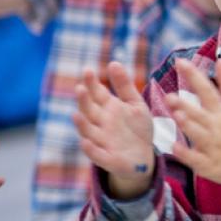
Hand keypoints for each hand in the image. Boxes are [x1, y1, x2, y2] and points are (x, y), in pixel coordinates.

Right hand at [72, 62, 155, 199]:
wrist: (144, 157)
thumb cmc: (137, 128)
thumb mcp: (135, 104)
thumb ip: (124, 86)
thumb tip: (113, 62)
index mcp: (108, 109)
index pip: (97, 94)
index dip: (91, 83)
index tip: (87, 70)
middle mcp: (101, 123)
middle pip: (89, 110)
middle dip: (84, 101)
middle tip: (80, 88)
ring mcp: (102, 141)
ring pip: (88, 131)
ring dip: (82, 124)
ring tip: (76, 114)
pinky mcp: (107, 158)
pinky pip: (96, 154)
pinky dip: (90, 149)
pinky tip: (86, 142)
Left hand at [165, 59, 220, 205]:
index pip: (207, 89)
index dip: (194, 76)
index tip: (180, 61)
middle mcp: (217, 127)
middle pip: (200, 113)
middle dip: (186, 105)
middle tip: (169, 96)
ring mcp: (213, 146)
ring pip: (198, 135)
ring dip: (188, 125)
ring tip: (176, 115)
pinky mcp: (208, 164)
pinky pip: (195, 159)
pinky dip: (185, 153)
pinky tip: (174, 147)